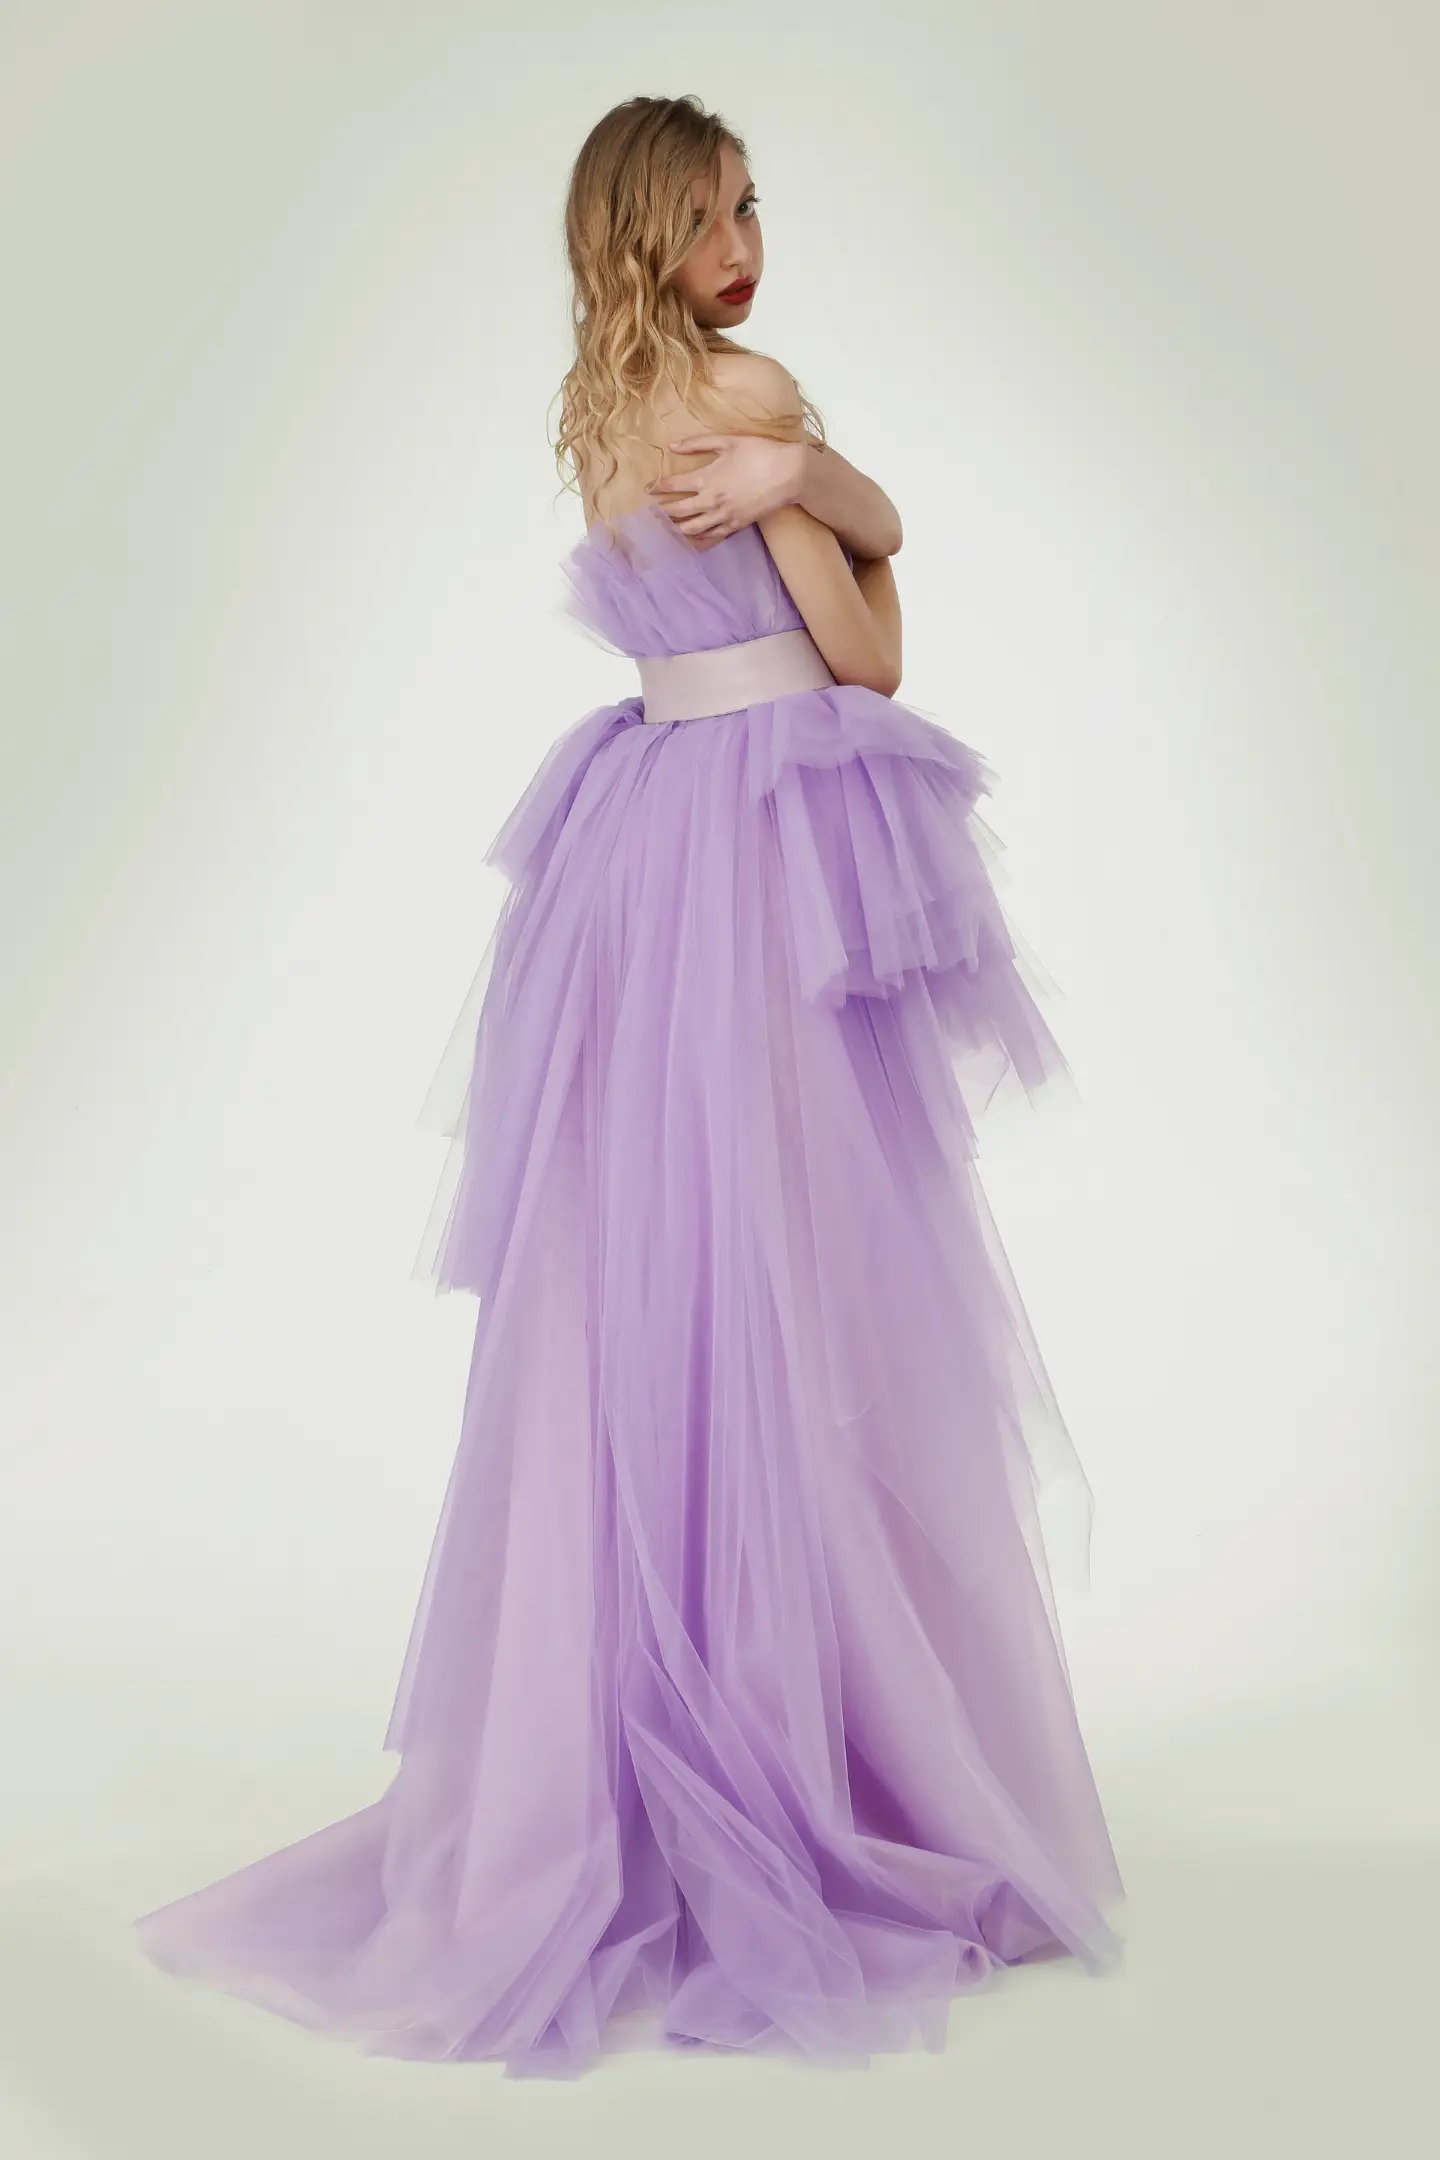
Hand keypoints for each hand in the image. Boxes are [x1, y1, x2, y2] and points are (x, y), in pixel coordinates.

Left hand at [647, 434, 807, 545]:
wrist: (789, 474)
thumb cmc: (760, 452)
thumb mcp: (728, 441)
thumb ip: (697, 443)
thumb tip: (672, 446)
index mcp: (706, 478)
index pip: (673, 485)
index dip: (658, 487)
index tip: (647, 489)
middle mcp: (711, 500)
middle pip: (678, 511)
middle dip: (662, 513)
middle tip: (650, 515)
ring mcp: (723, 516)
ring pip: (692, 528)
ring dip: (676, 529)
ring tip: (665, 530)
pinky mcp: (736, 525)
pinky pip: (712, 537)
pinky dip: (699, 539)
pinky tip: (691, 540)